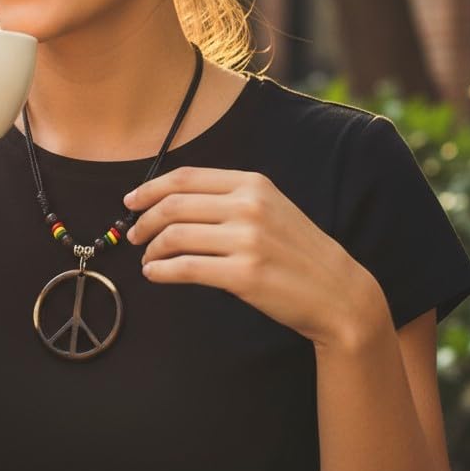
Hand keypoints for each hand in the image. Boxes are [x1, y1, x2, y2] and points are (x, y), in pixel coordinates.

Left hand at [124, 167, 384, 348]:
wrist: (339, 292)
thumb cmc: (297, 251)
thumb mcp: (270, 208)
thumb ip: (228, 198)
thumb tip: (170, 200)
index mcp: (252, 184)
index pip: (185, 178)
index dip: (149, 189)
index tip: (130, 202)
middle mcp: (248, 207)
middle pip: (174, 205)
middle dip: (144, 221)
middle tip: (133, 235)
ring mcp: (247, 241)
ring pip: (175, 236)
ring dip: (151, 249)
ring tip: (147, 259)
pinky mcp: (244, 275)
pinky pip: (185, 268)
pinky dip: (161, 271)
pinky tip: (154, 274)